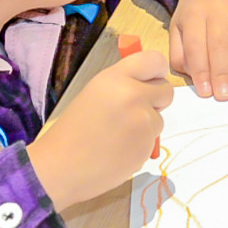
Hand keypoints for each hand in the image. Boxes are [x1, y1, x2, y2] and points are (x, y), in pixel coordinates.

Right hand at [25, 47, 172, 210]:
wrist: (60, 167)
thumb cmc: (73, 130)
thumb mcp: (95, 94)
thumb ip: (123, 84)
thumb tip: (150, 82)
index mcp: (115, 78)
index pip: (155, 60)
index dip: (158, 70)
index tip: (154, 79)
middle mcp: (133, 95)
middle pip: (167, 89)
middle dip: (156, 100)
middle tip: (134, 110)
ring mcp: (143, 121)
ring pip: (159, 118)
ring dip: (146, 125)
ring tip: (117, 135)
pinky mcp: (147, 146)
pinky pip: (152, 140)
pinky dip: (140, 144)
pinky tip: (117, 150)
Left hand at [169, 0, 227, 100]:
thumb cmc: (194, 9)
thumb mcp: (178, 25)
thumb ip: (179, 51)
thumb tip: (192, 76)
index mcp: (193, 14)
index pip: (196, 46)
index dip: (201, 70)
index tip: (206, 92)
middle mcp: (217, 8)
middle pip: (220, 43)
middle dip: (222, 72)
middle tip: (225, 95)